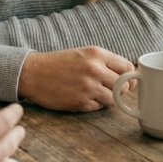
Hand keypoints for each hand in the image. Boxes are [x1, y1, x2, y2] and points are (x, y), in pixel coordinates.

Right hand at [17, 46, 133, 112]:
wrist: (32, 73)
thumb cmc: (58, 63)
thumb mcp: (83, 54)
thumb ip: (105, 63)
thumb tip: (130, 78)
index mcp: (97, 54)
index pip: (128, 68)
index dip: (129, 77)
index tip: (125, 81)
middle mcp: (94, 70)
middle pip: (124, 86)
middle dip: (119, 90)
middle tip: (108, 89)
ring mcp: (88, 87)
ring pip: (114, 100)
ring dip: (107, 99)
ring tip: (94, 94)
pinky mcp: (80, 102)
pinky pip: (98, 107)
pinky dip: (94, 105)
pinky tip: (82, 97)